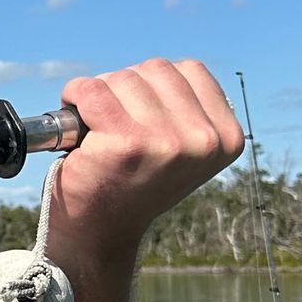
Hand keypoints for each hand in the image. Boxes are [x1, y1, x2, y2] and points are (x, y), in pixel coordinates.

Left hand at [51, 60, 243, 254]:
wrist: (98, 232)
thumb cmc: (132, 182)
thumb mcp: (181, 148)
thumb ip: (186, 109)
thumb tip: (164, 71)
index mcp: (226, 138)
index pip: (190, 70)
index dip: (155, 85)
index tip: (142, 116)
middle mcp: (203, 140)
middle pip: (154, 69)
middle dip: (125, 89)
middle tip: (113, 125)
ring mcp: (166, 141)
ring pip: (122, 78)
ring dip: (100, 95)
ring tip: (98, 130)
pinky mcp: (124, 143)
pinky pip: (91, 90)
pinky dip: (75, 97)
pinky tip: (75, 125)